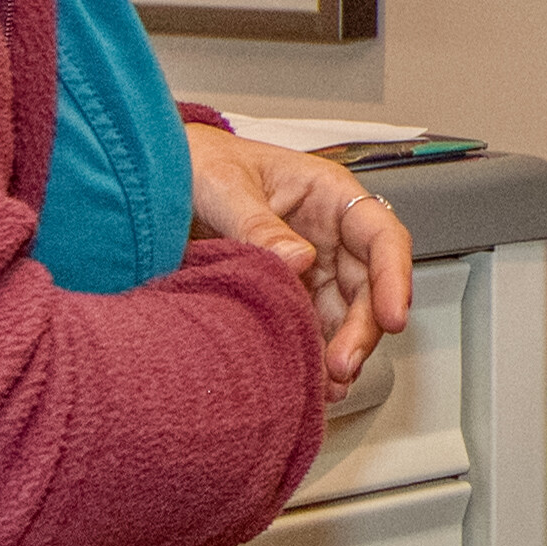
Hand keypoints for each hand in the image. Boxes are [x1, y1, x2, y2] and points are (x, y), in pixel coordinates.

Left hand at [184, 125, 416, 393]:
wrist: (152, 179)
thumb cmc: (196, 162)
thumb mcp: (223, 185)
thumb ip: (258, 223)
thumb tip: (298, 260)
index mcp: (327, 193)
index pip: (380, 235)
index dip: (394, 277)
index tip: (391, 316)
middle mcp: (327, 232)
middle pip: (367, 286)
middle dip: (362, 329)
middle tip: (342, 363)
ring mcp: (309, 266)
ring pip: (343, 314)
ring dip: (341, 350)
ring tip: (326, 382)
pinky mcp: (286, 293)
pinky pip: (311, 327)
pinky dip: (313, 355)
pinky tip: (310, 379)